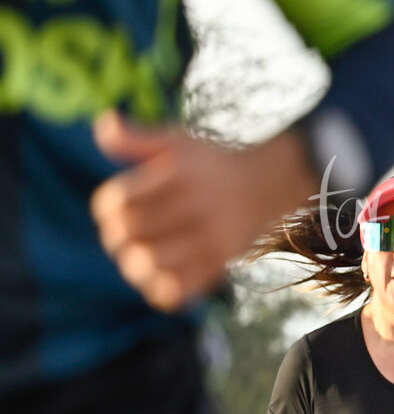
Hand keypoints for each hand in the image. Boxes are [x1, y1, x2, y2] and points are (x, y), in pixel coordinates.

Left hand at [90, 115, 316, 311]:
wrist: (269, 182)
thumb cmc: (211, 163)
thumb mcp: (176, 142)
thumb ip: (134, 139)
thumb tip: (103, 124)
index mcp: (177, 173)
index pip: (119, 200)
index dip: (107, 209)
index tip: (116, 211)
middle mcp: (196, 203)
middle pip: (131, 232)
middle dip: (117, 238)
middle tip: (124, 237)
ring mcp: (211, 234)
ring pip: (151, 262)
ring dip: (134, 264)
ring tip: (139, 258)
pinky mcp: (222, 260)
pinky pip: (180, 286)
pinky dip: (161, 289)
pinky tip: (160, 277)